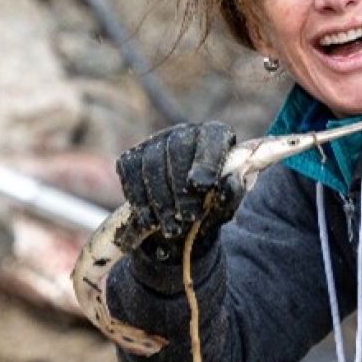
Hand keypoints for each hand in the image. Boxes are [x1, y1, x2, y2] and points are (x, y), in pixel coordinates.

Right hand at [116, 121, 242, 250]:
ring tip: (173, 229)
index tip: (204, 187)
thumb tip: (228, 185)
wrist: (184, 220)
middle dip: (182, 189)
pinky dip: (140, 200)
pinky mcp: (132, 157)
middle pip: (177, 150)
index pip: (211, 139)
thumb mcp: (227, 203)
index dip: (207, 162)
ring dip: (161, 201)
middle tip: (189, 218)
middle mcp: (184, 133)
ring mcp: (155, 142)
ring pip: (151, 164)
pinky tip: (150, 223)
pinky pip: (130, 173)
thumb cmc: (214, 206)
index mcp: (215, 136)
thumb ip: (230, 194)